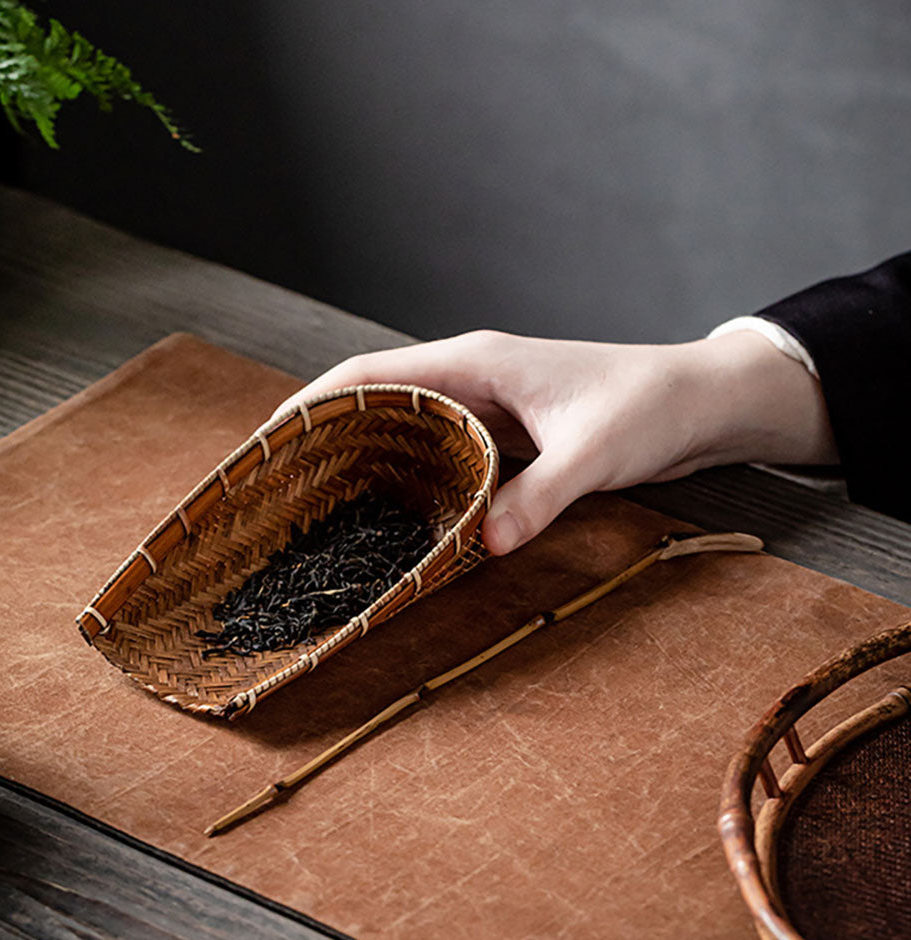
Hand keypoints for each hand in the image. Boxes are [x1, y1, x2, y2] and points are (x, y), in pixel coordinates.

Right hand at [272, 329, 836, 554]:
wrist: (700, 400)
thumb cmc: (650, 407)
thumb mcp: (592, 455)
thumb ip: (537, 497)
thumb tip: (483, 545)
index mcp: (476, 362)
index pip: (372, 372)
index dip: (315, 400)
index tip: (271, 436)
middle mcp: (474, 375)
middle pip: (379, 396)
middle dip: (329, 429)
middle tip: (285, 478)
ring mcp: (490, 402)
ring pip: (410, 421)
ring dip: (368, 450)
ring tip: (326, 495)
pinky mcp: (509, 429)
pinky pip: (444, 445)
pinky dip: (414, 469)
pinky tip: (401, 505)